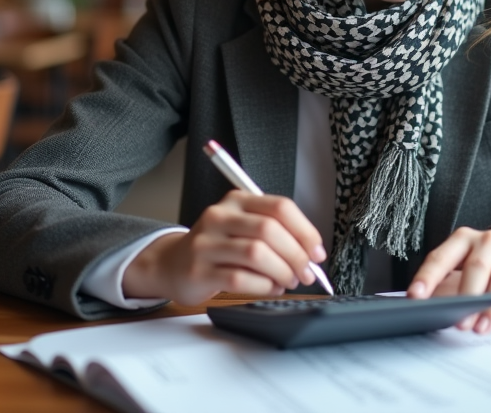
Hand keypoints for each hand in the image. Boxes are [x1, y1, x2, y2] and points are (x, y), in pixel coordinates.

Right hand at [122, 190, 326, 305]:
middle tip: (305, 272)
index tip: (317, 252)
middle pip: (270, 230)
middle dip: (296, 255)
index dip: (305, 231)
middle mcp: (220, 216)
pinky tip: (270, 288)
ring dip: (282, 271)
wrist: (173, 264)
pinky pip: (241, 278)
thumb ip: (275, 232)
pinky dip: (264, 286)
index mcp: (236, 200)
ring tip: (288, 281)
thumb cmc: (218, 247)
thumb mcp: (242, 227)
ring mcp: (207, 243)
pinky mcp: (200, 271)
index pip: (280, 207)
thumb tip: (312, 252)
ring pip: (257, 254)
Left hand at [407, 227, 490, 334]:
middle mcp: (478, 240)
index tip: (413, 296)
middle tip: (436, 311)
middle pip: (458, 262)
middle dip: (446, 288)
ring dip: (470, 300)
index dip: (425, 277)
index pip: (438, 258)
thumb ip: (451, 287)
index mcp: (459, 242)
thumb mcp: (469, 272)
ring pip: (480, 271)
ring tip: (463, 325)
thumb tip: (426, 310)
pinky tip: (485, 324)